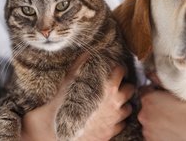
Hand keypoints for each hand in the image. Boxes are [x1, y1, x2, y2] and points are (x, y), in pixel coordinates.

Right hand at [20, 53, 135, 139]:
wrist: (54, 134)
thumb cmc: (60, 106)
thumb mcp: (67, 82)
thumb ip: (79, 66)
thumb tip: (85, 53)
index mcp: (108, 89)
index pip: (122, 72)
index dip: (118, 69)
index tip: (116, 70)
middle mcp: (115, 104)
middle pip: (130, 89)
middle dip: (124, 86)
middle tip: (116, 86)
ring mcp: (114, 120)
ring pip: (128, 108)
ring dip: (122, 104)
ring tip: (112, 102)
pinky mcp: (110, 133)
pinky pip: (121, 124)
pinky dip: (117, 120)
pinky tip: (108, 117)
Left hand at [138, 85, 185, 140]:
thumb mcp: (180, 90)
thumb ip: (161, 81)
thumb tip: (150, 74)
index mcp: (149, 99)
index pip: (144, 91)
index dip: (155, 93)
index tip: (164, 97)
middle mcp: (143, 115)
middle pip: (145, 107)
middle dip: (155, 107)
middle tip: (171, 109)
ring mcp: (146, 131)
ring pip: (149, 121)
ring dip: (156, 121)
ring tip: (173, 121)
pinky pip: (152, 134)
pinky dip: (159, 133)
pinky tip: (171, 130)